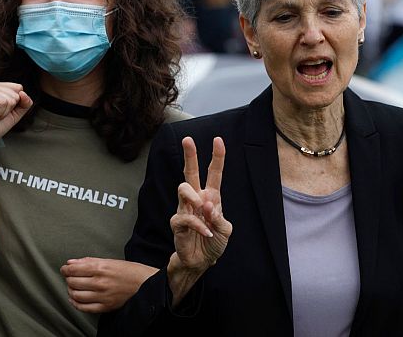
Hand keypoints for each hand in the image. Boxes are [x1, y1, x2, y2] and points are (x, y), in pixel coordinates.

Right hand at [0, 80, 32, 151]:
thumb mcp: (15, 114)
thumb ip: (24, 103)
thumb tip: (23, 93)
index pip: (19, 88)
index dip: (15, 104)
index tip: (0, 110)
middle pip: (17, 92)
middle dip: (9, 108)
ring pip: (11, 98)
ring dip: (3, 111)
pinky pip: (3, 102)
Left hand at [60, 258, 157, 312]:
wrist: (146, 284)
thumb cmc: (130, 271)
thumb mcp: (111, 261)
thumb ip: (89, 261)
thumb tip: (72, 262)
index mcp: (102, 267)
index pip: (74, 269)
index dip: (66, 269)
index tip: (65, 269)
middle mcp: (100, 282)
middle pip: (73, 282)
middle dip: (68, 279)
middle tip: (70, 277)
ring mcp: (102, 295)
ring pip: (76, 295)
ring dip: (71, 291)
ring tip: (73, 287)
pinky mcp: (105, 306)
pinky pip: (84, 308)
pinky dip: (76, 304)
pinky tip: (76, 299)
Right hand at [170, 137, 231, 274]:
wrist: (201, 262)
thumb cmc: (213, 242)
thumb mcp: (225, 230)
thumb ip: (218, 217)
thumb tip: (207, 205)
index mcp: (211, 197)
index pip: (213, 173)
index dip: (217, 157)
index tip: (218, 140)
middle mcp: (197, 199)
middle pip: (190, 172)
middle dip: (189, 155)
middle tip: (188, 139)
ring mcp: (185, 209)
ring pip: (183, 189)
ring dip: (193, 196)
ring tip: (201, 207)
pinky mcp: (177, 223)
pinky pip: (184, 217)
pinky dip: (198, 225)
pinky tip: (206, 233)